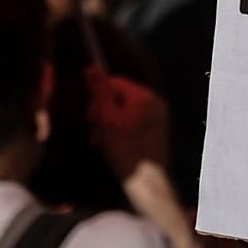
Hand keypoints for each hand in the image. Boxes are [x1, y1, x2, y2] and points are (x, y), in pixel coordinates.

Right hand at [86, 69, 206, 247]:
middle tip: (93, 132)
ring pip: (124, 111)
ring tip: (100, 142)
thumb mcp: (106, 118)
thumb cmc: (126, 151)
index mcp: (144, 96)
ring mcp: (158, 117)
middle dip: (102, 112)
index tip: (89, 116)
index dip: (97, 97)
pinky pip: (134, 123)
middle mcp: (155, 102)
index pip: (114, 82)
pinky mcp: (157, 131)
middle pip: (119, 97)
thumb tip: (91, 67)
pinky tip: (112, 147)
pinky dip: (120, 131)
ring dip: (108, 124)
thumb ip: (100, 91)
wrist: (148, 181)